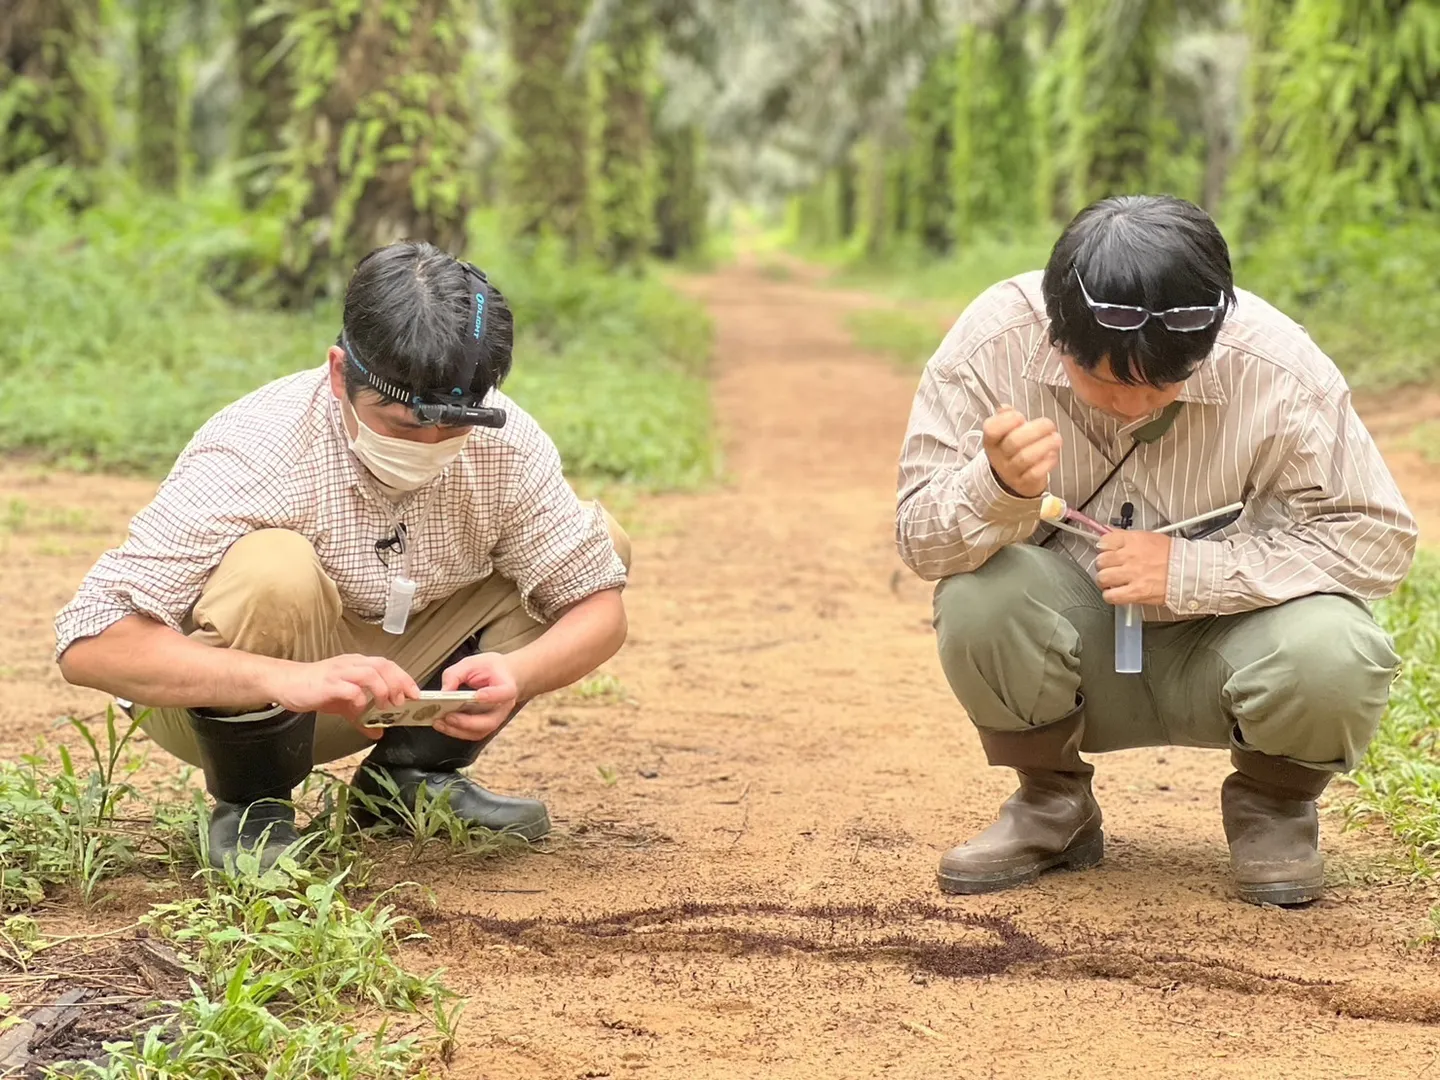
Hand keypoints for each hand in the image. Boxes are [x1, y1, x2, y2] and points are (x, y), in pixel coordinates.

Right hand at [266, 654, 419, 737]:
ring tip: (385, 706)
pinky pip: (350, 689)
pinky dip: (359, 699)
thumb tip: (378, 733)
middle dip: (398, 683)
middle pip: (384, 666)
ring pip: (370, 673)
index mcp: (358, 665)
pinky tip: (359, 709)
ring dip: (383, 690)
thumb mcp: (344, 704)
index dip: (404, 678)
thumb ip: (362, 716)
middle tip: (402, 702)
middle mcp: (352, 664)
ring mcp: (340, 673)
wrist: (287, 683)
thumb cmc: (316, 689)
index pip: (388, 665)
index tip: (415, 694)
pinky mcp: (329, 684)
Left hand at [435, 652, 520, 740]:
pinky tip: (442, 724)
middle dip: (467, 722)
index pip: (504, 693)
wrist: (503, 676)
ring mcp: (495, 718)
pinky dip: (456, 731)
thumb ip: (456, 674)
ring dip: (457, 730)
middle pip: (490, 721)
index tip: (477, 696)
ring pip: (479, 731)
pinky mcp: (485, 725)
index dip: (492, 696)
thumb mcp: (472, 663)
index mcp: (507, 687)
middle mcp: (503, 707)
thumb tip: (444, 692)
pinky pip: (472, 734)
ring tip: (439, 722)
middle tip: (448, 716)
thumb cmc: (491, 669)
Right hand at [982, 406, 1060, 498]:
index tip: (1021, 417)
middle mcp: (998, 457)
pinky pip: (1035, 473)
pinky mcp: (1024, 483)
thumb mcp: (1005, 434)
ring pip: (1025, 458)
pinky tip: (1053, 455)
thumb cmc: (1012, 451)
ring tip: (1056, 438)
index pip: (992, 429)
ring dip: (1045, 445)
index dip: (1007, 420)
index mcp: (992, 441)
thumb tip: (1005, 408)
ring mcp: (1011, 472)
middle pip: (1013, 442)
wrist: (1011, 480)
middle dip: (1035, 430)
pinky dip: (1047, 462)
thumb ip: (1006, 418)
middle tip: (1049, 425)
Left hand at [1095, 531, 1172, 606]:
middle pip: (1100, 560)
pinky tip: (1116, 593)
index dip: (1104, 548)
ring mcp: (1132, 575)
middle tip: (1110, 568)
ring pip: (1102, 578)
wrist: (1191, 571)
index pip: (1105, 541)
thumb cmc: (1174, 555)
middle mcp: (1130, 556)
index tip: (1107, 552)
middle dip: (1103, 565)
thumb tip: (1110, 536)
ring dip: (1105, 581)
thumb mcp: (1150, 538)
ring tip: (1112, 581)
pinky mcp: (1136, 592)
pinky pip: (1111, 595)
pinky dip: (1110, 595)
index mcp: (1134, 540)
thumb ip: (1128, 538)